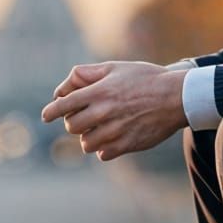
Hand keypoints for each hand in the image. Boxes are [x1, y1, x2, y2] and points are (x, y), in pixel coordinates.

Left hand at [40, 61, 187, 161]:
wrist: (176, 97)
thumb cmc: (145, 79)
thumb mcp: (115, 68)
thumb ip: (87, 74)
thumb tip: (64, 87)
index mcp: (98, 92)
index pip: (63, 105)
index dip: (52, 111)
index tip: (47, 115)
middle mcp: (103, 113)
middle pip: (72, 126)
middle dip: (74, 121)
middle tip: (83, 117)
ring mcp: (114, 131)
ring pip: (86, 143)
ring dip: (88, 137)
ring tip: (99, 128)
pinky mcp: (126, 145)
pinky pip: (102, 154)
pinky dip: (104, 148)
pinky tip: (112, 138)